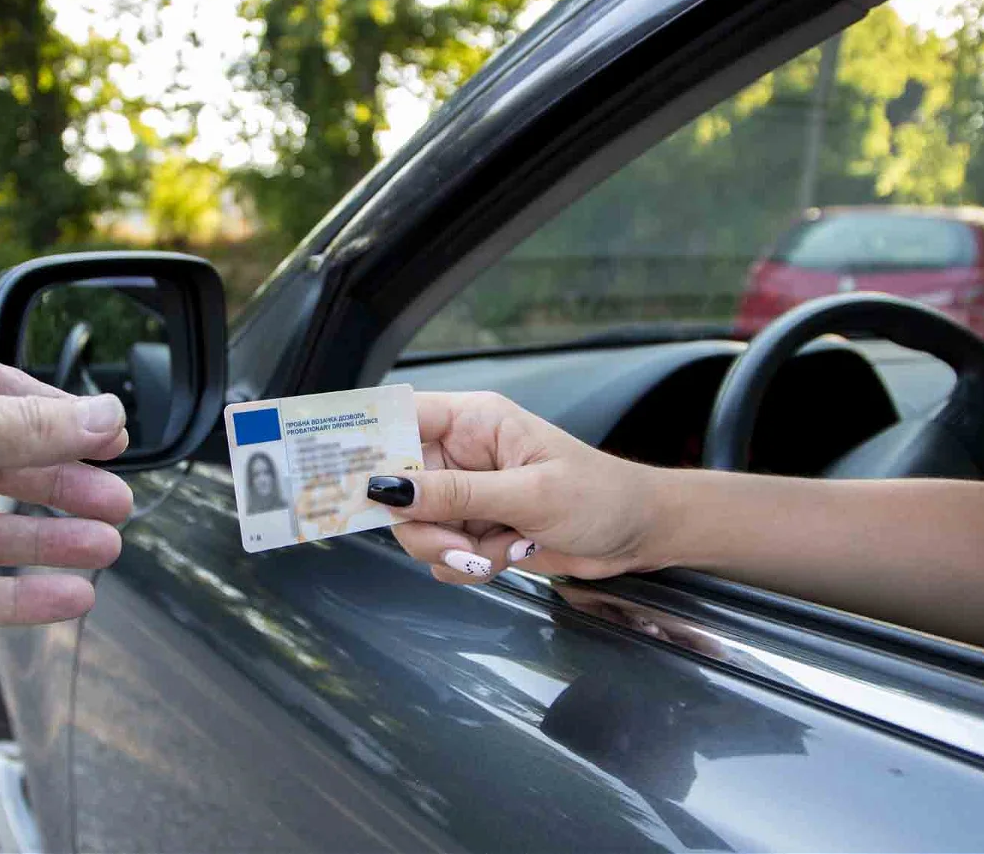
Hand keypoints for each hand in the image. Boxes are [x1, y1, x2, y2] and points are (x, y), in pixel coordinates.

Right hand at [368, 392, 664, 584]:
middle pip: (397, 488)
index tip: (344, 478)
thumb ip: (456, 494)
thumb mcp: (529, 495)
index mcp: (472, 421)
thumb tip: (388, 489)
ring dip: (452, 551)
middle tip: (459, 546)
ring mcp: (465, 493)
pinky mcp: (474, 528)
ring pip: (416, 528)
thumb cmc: (601, 497)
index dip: (366, 444)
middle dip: (423, 526)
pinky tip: (509, 557)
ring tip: (501, 551)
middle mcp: (460, 453)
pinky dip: (468, 566)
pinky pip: (441, 553)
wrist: (640, 536)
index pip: (399, 418)